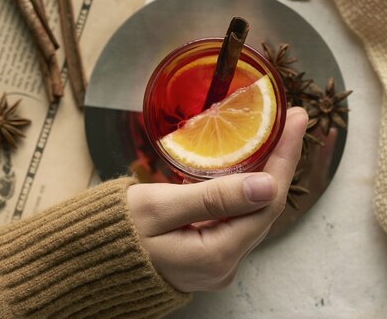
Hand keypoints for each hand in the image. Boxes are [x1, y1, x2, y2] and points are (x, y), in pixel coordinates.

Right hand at [127, 107, 307, 291]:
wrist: (90, 259)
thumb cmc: (115, 229)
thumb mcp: (157, 207)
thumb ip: (212, 197)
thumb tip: (266, 185)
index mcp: (214, 255)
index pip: (266, 203)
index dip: (284, 159)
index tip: (296, 121)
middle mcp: (223, 265)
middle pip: (264, 208)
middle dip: (279, 162)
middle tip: (291, 121)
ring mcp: (216, 263)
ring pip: (252, 213)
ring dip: (264, 174)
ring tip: (275, 137)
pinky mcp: (207, 256)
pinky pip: (235, 219)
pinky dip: (243, 190)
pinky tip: (247, 166)